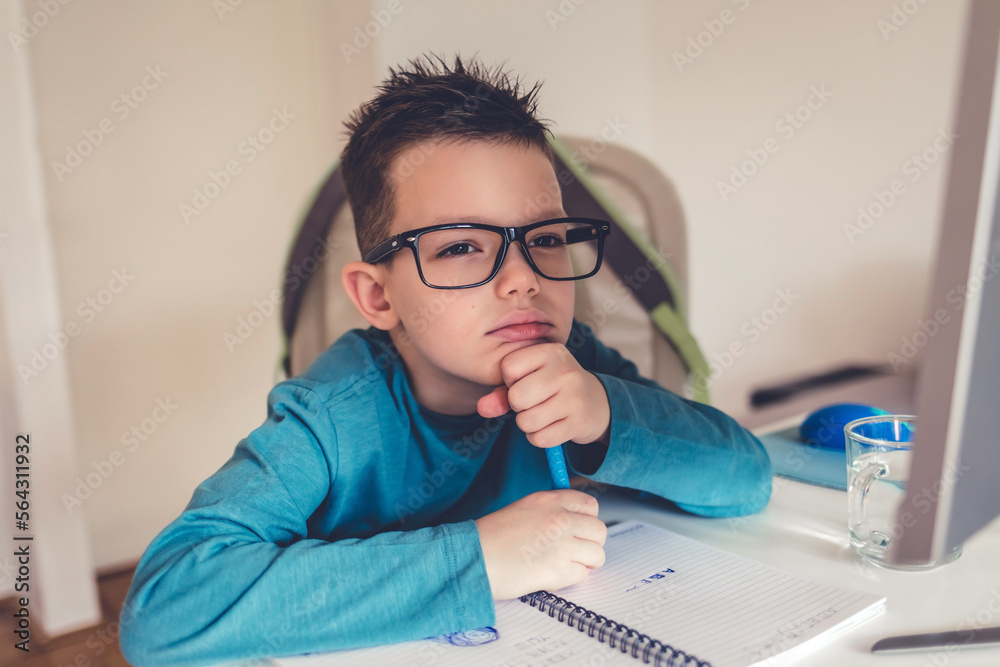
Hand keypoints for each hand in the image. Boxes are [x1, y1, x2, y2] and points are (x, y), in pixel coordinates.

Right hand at [474, 490, 606, 599]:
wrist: (474, 559)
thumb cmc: (491, 538)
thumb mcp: (523, 510)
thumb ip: (550, 512)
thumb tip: (573, 524)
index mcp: (550, 500)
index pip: (590, 505)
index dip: (587, 520)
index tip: (578, 530)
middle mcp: (560, 518)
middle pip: (599, 530)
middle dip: (590, 544)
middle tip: (574, 552)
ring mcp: (563, 544)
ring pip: (596, 555)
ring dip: (583, 563)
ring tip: (563, 566)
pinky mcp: (560, 569)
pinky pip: (582, 575)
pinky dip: (570, 579)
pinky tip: (551, 576)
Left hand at [476, 343, 610, 447]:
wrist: (597, 403)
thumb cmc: (553, 388)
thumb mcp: (531, 379)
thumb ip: (501, 392)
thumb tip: (482, 408)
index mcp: (550, 352)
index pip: (508, 367)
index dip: (510, 380)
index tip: (525, 381)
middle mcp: (565, 371)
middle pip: (516, 396)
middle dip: (518, 405)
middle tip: (533, 402)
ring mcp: (574, 397)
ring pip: (527, 421)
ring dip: (527, 424)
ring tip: (542, 414)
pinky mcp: (579, 422)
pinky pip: (540, 439)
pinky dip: (539, 437)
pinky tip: (552, 426)